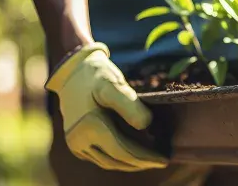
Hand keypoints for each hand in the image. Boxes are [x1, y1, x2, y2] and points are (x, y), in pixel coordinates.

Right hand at [45, 42, 167, 170]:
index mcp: (89, 126)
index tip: (165, 158)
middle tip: (162, 160)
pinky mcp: (77, 145)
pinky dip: (119, 159)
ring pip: (109, 162)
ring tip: (152, 158)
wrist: (73, 73)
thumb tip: (145, 125)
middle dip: (141, 162)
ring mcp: (76, 144)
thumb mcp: (113, 84)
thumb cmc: (97, 75)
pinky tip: (135, 154)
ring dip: (131, 163)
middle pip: (117, 159)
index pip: (123, 150)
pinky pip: (102, 158)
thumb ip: (129, 104)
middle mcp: (79, 139)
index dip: (146, 157)